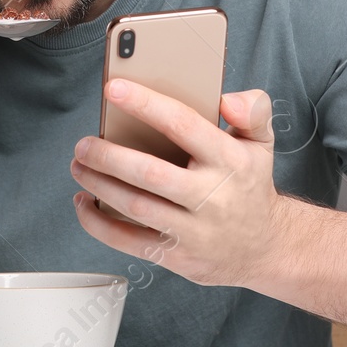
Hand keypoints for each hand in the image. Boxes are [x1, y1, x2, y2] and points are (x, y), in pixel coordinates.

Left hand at [70, 80, 288, 288]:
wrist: (266, 247)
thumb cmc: (250, 184)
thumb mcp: (262, 142)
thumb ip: (252, 109)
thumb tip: (227, 100)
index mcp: (230, 160)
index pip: (184, 125)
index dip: (146, 104)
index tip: (115, 89)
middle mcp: (212, 196)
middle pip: (151, 173)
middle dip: (109, 156)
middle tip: (84, 143)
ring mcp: (194, 231)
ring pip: (136, 207)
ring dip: (100, 185)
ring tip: (80, 165)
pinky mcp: (178, 257)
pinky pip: (129, 242)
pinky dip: (98, 224)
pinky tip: (85, 202)